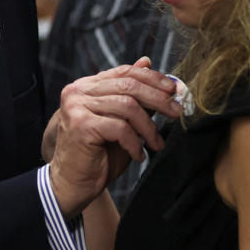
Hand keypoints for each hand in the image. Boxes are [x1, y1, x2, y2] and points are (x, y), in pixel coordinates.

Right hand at [46, 57, 181, 217]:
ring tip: (156, 144)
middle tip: (176, 112)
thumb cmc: (98, 155)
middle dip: (158, 99)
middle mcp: (78, 91)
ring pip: (127, 106)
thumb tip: (148, 63)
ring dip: (148, 127)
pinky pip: (120, 128)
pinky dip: (135, 143)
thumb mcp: (121, 121)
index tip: (173, 89)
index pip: (124, 73)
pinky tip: (138, 155)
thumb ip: (131, 96)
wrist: (73, 185)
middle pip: (128, 85)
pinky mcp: (81, 125)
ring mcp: (77, 106)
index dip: (152, 78)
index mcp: (86, 86)